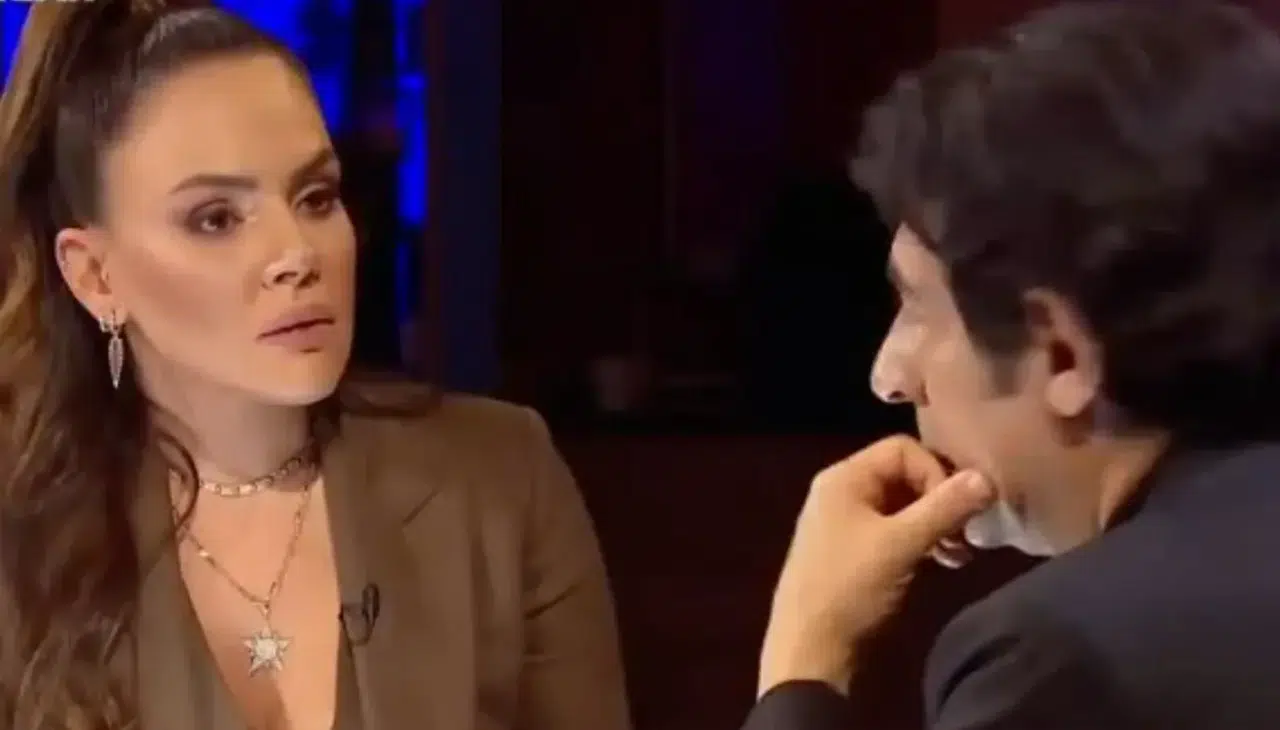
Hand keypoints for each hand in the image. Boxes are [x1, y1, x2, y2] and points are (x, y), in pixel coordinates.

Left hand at [757, 435, 994, 696]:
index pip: (903, 449)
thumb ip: (944, 508)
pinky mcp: (855, 552)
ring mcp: (847, 523)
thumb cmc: (850, 588)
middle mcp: (842, 492)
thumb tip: (988, 478)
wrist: (810, 651)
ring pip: (904, 506)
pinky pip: (896, 531)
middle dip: (941, 501)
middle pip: (906, 475)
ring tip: (959, 555)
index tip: (958, 510)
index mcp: (843, 478)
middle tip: (967, 534)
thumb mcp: (900, 545)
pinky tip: (944, 563)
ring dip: (937, 525)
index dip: (937, 473)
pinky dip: (922, 542)